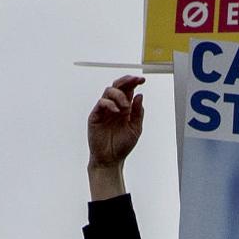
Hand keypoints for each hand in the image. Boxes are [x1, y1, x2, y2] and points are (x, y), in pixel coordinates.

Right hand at [88, 74, 146, 198]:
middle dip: (126, 80)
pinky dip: (110, 104)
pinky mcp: (95, 115)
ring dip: (119, 95)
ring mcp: (104, 110)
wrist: (110, 159)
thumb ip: (138, 112)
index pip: (129, 90)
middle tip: (135, 80)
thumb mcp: (135, 129)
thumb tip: (140, 95)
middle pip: (118, 86)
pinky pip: (101, 102)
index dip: (134, 82)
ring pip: (109, 91)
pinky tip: (117, 111)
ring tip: (125, 106)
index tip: (142, 79)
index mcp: (125, 108)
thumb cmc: (122, 146)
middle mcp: (114, 106)